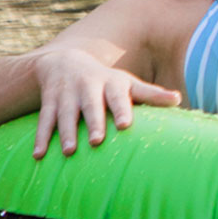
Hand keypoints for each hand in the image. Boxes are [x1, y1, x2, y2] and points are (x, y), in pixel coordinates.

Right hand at [32, 50, 180, 159]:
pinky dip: (41, 138)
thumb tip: (179, 99)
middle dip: (93, 122)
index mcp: (112, 83)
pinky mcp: (49, 101)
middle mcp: (88, 86)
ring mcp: (67, 94)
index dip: (123, 109)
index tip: (126, 125)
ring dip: (66, 133)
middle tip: (96, 141)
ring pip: (65, 114)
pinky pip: (43, 121)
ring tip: (70, 152)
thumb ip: (151, 94)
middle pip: (91, 105)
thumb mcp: (128, 83)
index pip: (119, 95)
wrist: (64, 63)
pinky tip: (38, 155)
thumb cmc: (106, 81)